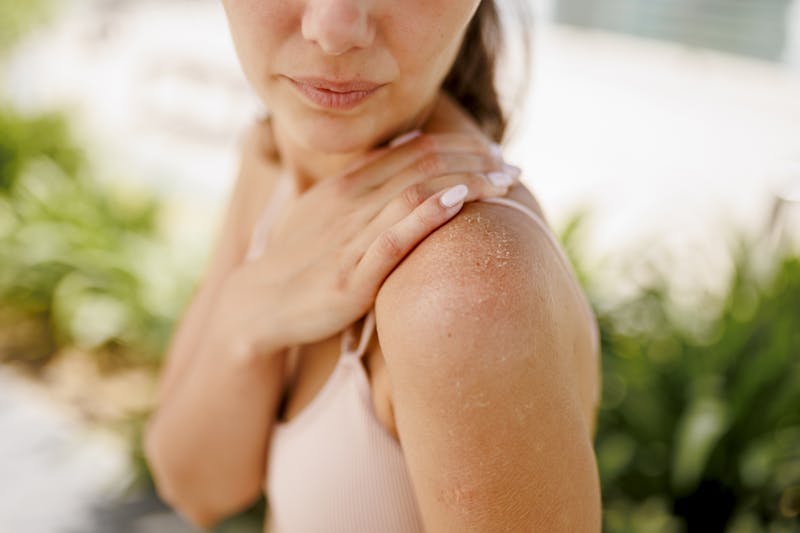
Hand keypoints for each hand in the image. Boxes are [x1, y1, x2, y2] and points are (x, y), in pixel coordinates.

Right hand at [219, 131, 519, 354]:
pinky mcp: (351, 280)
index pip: (414, 150)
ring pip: (414, 193)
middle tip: (513, 166)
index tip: (495, 152)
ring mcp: (350, 239)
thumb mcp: (326, 210)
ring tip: (505, 181)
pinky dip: (427, 216)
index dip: (461, 146)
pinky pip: (393, 240)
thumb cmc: (299, 258)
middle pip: (422, 164)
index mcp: (347, 185)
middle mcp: (350, 203)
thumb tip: (413, 148)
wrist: (256, 305)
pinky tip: (457, 202)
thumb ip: (366, 182)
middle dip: (475, 161)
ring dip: (466, 182)